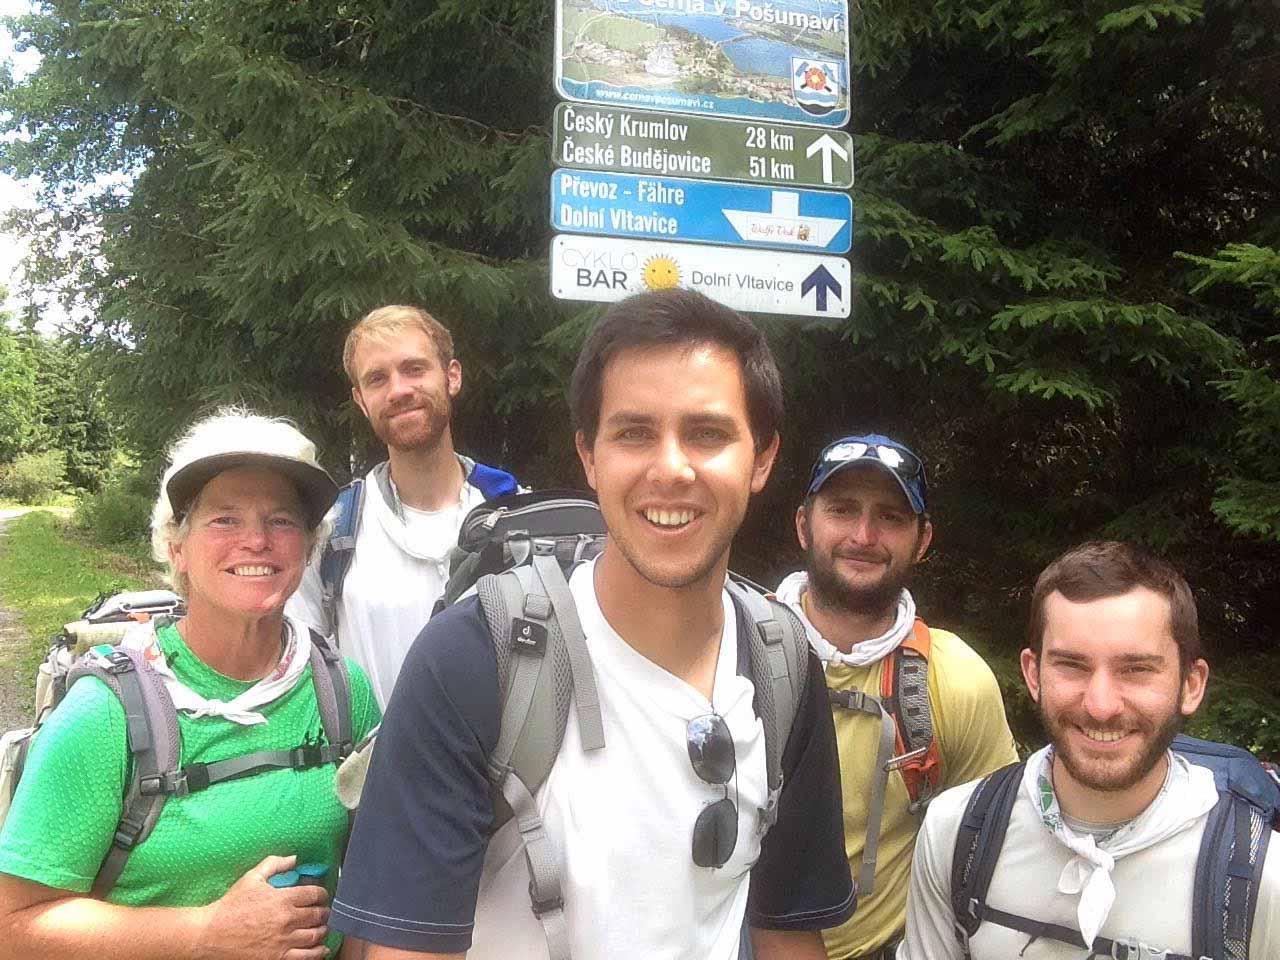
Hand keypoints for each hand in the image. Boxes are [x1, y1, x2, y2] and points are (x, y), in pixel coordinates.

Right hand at [196, 855, 330, 959]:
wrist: (210, 934)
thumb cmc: (230, 905)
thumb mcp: (251, 878)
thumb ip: (274, 864)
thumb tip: (294, 858)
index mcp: (282, 899)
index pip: (315, 894)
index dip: (322, 894)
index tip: (321, 896)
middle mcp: (286, 920)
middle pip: (319, 915)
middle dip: (324, 912)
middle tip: (323, 912)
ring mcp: (283, 941)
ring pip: (316, 936)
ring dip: (323, 931)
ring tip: (321, 929)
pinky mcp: (277, 959)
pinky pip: (306, 957)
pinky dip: (317, 952)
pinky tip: (320, 949)